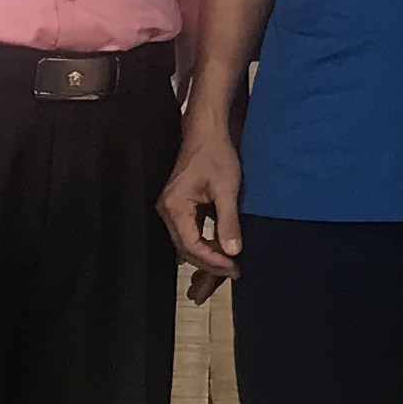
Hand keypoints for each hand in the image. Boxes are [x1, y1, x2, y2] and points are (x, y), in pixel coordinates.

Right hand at [160, 126, 242, 290]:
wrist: (207, 133)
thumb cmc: (215, 154)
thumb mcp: (227, 188)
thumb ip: (228, 221)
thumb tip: (233, 250)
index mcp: (175, 206)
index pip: (191, 245)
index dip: (213, 260)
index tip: (233, 266)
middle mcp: (168, 210)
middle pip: (186, 249)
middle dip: (210, 263)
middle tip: (234, 270)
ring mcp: (171, 209)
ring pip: (187, 243)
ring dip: (207, 256)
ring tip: (229, 266)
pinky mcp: (179, 207)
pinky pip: (189, 233)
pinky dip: (204, 244)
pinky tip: (219, 250)